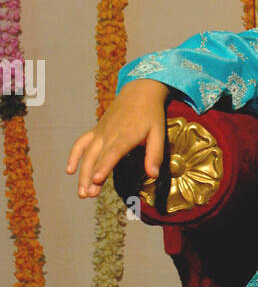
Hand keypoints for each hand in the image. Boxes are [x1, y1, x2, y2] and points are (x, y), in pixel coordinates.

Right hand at [66, 79, 169, 197]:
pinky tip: (70, 170)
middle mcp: (109, 134)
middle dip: (89, 176)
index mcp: (126, 135)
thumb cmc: (150, 114)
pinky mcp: (96, 130)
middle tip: (86, 195)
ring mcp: (100, 132)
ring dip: (82, 172)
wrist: (139, 92)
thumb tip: (153, 175)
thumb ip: (154, 155)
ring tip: (81, 192)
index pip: (112, 153)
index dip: (104, 166)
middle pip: (96, 157)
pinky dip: (74, 155)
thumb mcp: (158, 133)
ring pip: (87, 153)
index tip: (96, 180)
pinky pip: (81, 142)